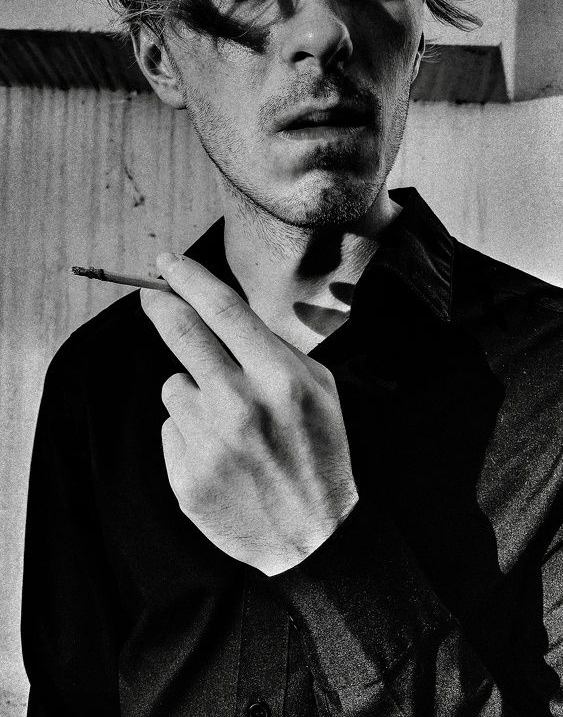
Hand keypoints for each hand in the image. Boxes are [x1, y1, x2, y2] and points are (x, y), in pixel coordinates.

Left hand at [140, 253, 357, 575]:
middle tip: (150, 294)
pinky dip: (189, 433)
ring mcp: (208, 443)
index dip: (188, 278)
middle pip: (181, 333)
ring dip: (193, 392)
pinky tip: (221, 456)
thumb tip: (220, 312)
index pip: (221, 309)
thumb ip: (273, 350)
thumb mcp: (319, 390)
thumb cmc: (320, 454)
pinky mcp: (185, 476)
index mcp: (278, 377)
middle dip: (160, 305)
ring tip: (229, 425)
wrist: (315, 538)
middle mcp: (238, 405)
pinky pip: (171, 428)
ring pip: (174, 386)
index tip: (166, 263)